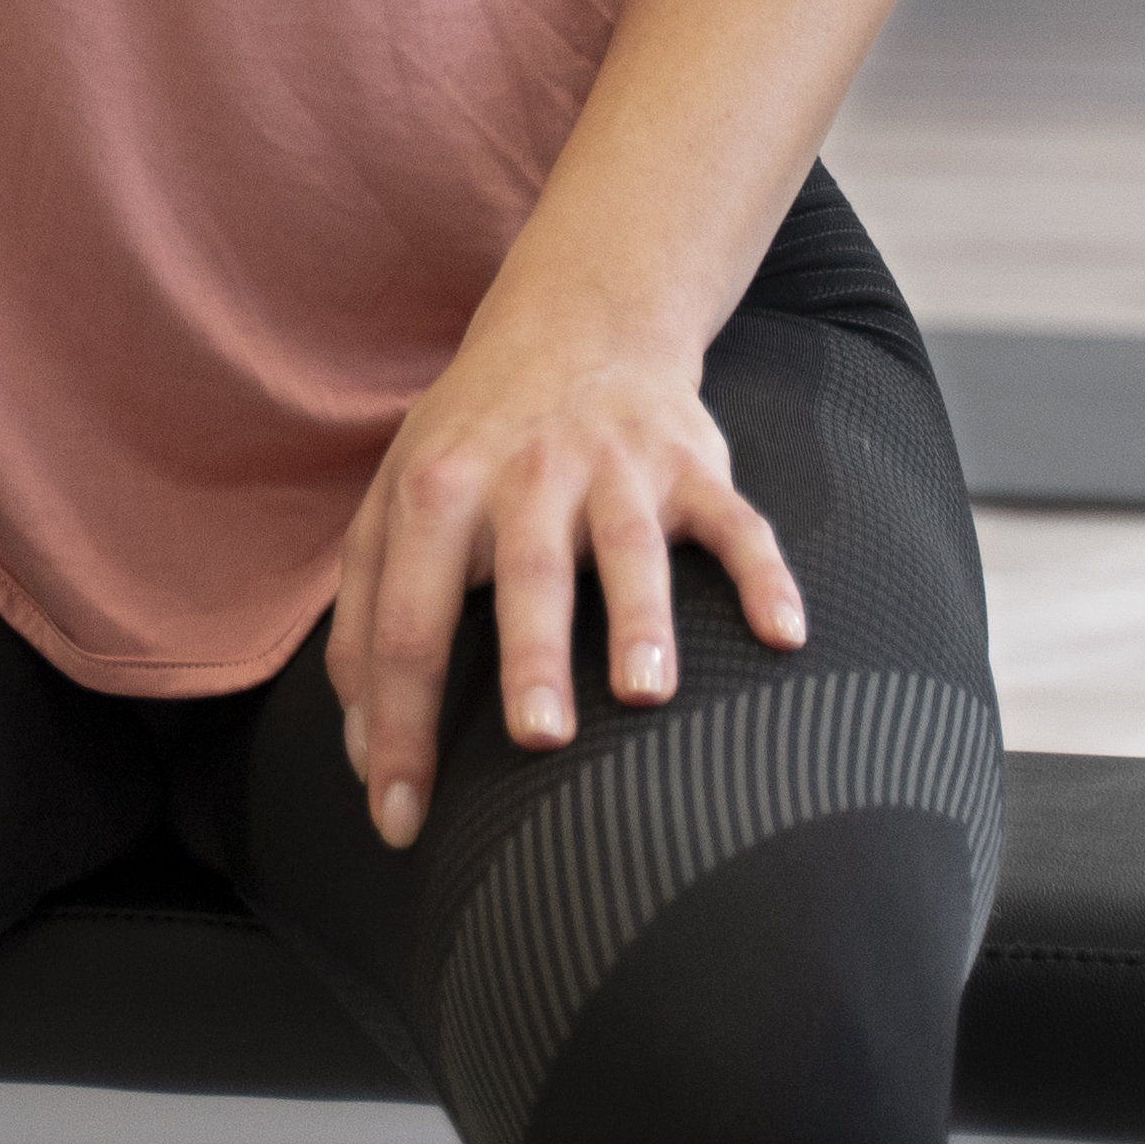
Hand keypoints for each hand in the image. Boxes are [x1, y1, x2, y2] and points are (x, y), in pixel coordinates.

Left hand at [316, 298, 800, 850]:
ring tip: (646, 694)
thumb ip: (367, 618)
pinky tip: (783, 634)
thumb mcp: (394, 503)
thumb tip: (361, 748)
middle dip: (530, 657)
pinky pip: (735, 522)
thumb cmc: (471, 445)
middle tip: (538, 739)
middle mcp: (526, 475)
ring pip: (630, 547)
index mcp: (436, 492)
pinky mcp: (692, 464)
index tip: (402, 823)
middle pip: (524, 573)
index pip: (407, 620)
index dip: (399, 726)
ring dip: (640, 619)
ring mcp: (615, 467)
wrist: (576, 320)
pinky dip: (762, 575)